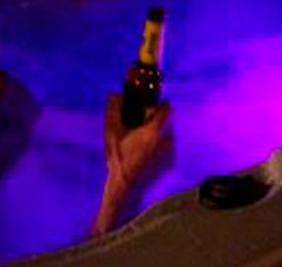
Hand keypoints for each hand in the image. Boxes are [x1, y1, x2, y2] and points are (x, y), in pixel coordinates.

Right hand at [92, 94, 172, 235]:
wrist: (125, 187)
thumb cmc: (118, 158)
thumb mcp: (111, 132)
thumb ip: (113, 109)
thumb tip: (115, 94)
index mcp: (154, 131)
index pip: (167, 108)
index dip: (159, 105)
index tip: (148, 108)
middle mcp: (166, 140)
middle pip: (167, 121)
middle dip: (155, 120)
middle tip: (141, 124)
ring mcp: (170, 153)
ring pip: (167, 134)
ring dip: (158, 134)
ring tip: (141, 141)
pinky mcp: (170, 163)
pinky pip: (167, 147)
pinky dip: (159, 147)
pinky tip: (145, 154)